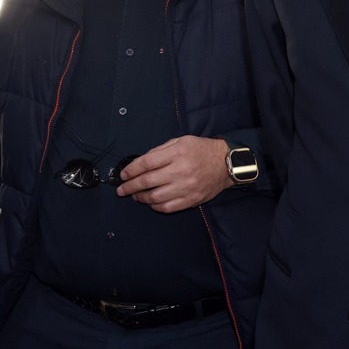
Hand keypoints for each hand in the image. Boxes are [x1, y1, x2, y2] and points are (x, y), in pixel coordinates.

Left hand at [116, 137, 230, 212]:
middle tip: (121, 190)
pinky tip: (151, 203)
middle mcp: (181, 171)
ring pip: (156, 198)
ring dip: (141, 198)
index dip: (131, 170)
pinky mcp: (192, 200)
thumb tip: (139, 163)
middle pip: (148, 181)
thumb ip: (159, 151)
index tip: (123, 174)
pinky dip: (155, 207)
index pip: (146, 163)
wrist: (226, 164)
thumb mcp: (180, 141)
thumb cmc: (201, 150)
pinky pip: (168, 207)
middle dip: (130, 187)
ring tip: (135, 196)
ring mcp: (186, 187)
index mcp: (177, 153)